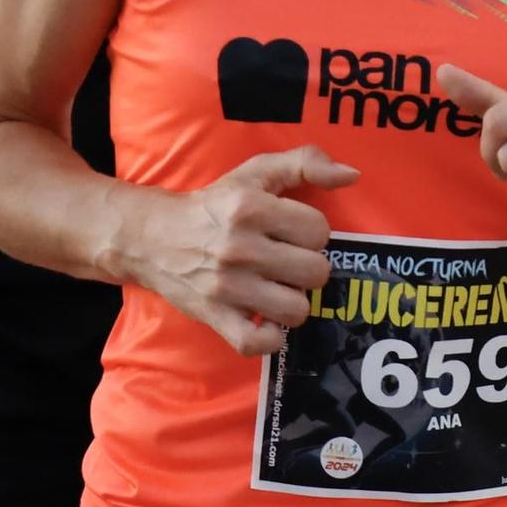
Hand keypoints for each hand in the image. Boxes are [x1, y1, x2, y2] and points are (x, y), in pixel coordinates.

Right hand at [131, 146, 359, 356]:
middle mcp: (239, 247)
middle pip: (315, 272)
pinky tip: (267, 320)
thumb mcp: (257, 171)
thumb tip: (352, 175)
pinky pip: (258, 343)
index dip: (313, 232)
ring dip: (294, 302)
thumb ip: (306, 163)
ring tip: (279, 289)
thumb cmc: (215, 204)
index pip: (319, 231)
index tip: (294, 233)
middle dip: (308, 267)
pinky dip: (270, 337)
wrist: (153, 238)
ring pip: (296, 310)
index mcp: (251, 207)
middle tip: (289, 262)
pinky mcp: (214, 317)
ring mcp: (226, 287)